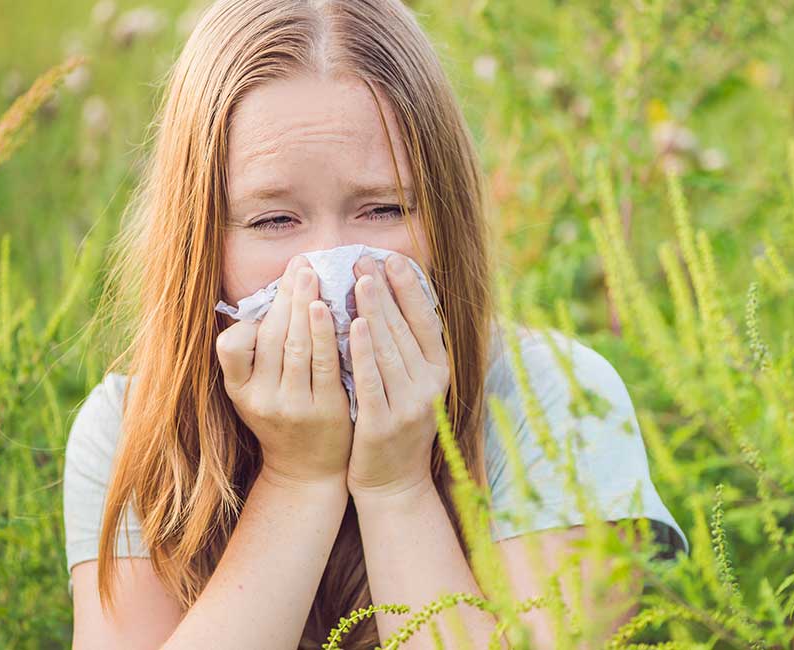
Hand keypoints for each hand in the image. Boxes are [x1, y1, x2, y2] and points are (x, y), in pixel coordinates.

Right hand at [215, 256, 352, 488]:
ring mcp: (294, 407)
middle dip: (287, 297)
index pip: (230, 347)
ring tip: (314, 275)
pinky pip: (328, 365)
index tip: (274, 284)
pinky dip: (330, 335)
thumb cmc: (284, 418)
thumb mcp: (256, 391)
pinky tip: (335, 310)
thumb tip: (272, 297)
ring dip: (307, 307)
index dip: (250, 317)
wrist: (309, 470)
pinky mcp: (325, 411)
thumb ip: (256, 353)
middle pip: (273, 337)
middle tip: (301, 263)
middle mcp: (262, 399)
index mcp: (239, 391)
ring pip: (299, 347)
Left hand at [345, 254, 450, 500]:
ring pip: (390, 350)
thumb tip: (388, 300)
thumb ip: (405, 350)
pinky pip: (373, 381)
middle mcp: (430, 386)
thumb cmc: (396, 427)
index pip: (427, 321)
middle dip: (384, 291)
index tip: (391, 258)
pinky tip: (353, 326)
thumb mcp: (412, 386)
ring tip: (358, 280)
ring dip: (374, 311)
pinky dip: (364, 352)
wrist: (393, 485)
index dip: (409, 288)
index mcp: (439, 372)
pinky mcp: (385, 424)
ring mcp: (409, 406)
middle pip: (405, 329)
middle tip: (363, 258)